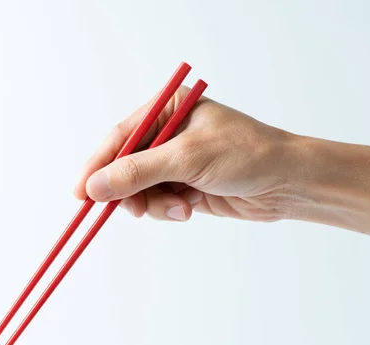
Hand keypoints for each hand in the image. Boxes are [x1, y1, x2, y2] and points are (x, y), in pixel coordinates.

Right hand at [73, 86, 295, 221]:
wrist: (289, 183)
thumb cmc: (247, 155)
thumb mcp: (187, 159)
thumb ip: (137, 172)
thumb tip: (94, 187)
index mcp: (169, 110)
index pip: (120, 136)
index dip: (97, 165)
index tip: (80, 192)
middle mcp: (169, 133)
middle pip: (126, 165)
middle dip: (132, 191)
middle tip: (135, 209)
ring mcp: (177, 161)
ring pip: (141, 189)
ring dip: (155, 204)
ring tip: (181, 207)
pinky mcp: (185, 185)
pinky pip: (159, 201)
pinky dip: (169, 210)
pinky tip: (190, 209)